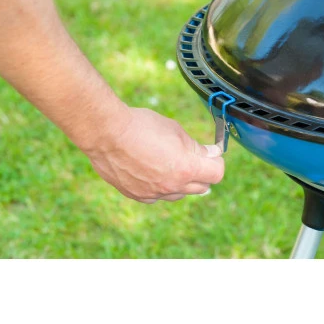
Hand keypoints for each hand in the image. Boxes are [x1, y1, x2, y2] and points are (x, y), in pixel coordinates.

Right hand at [83, 107, 224, 202]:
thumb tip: (212, 154)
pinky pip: (158, 196)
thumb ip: (196, 147)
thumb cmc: (142, 127)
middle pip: (202, 187)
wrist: (106, 133)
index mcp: (186, 168)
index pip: (217, 173)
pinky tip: (153, 171)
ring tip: (170, 163)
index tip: (211, 153)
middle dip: (202, 172)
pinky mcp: (138, 196)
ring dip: (182, 182)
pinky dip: (161, 187)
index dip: (216, 161)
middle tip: (193, 157)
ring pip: (180, 194)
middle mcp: (173, 186)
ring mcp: (154, 194)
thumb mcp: (175, 130)